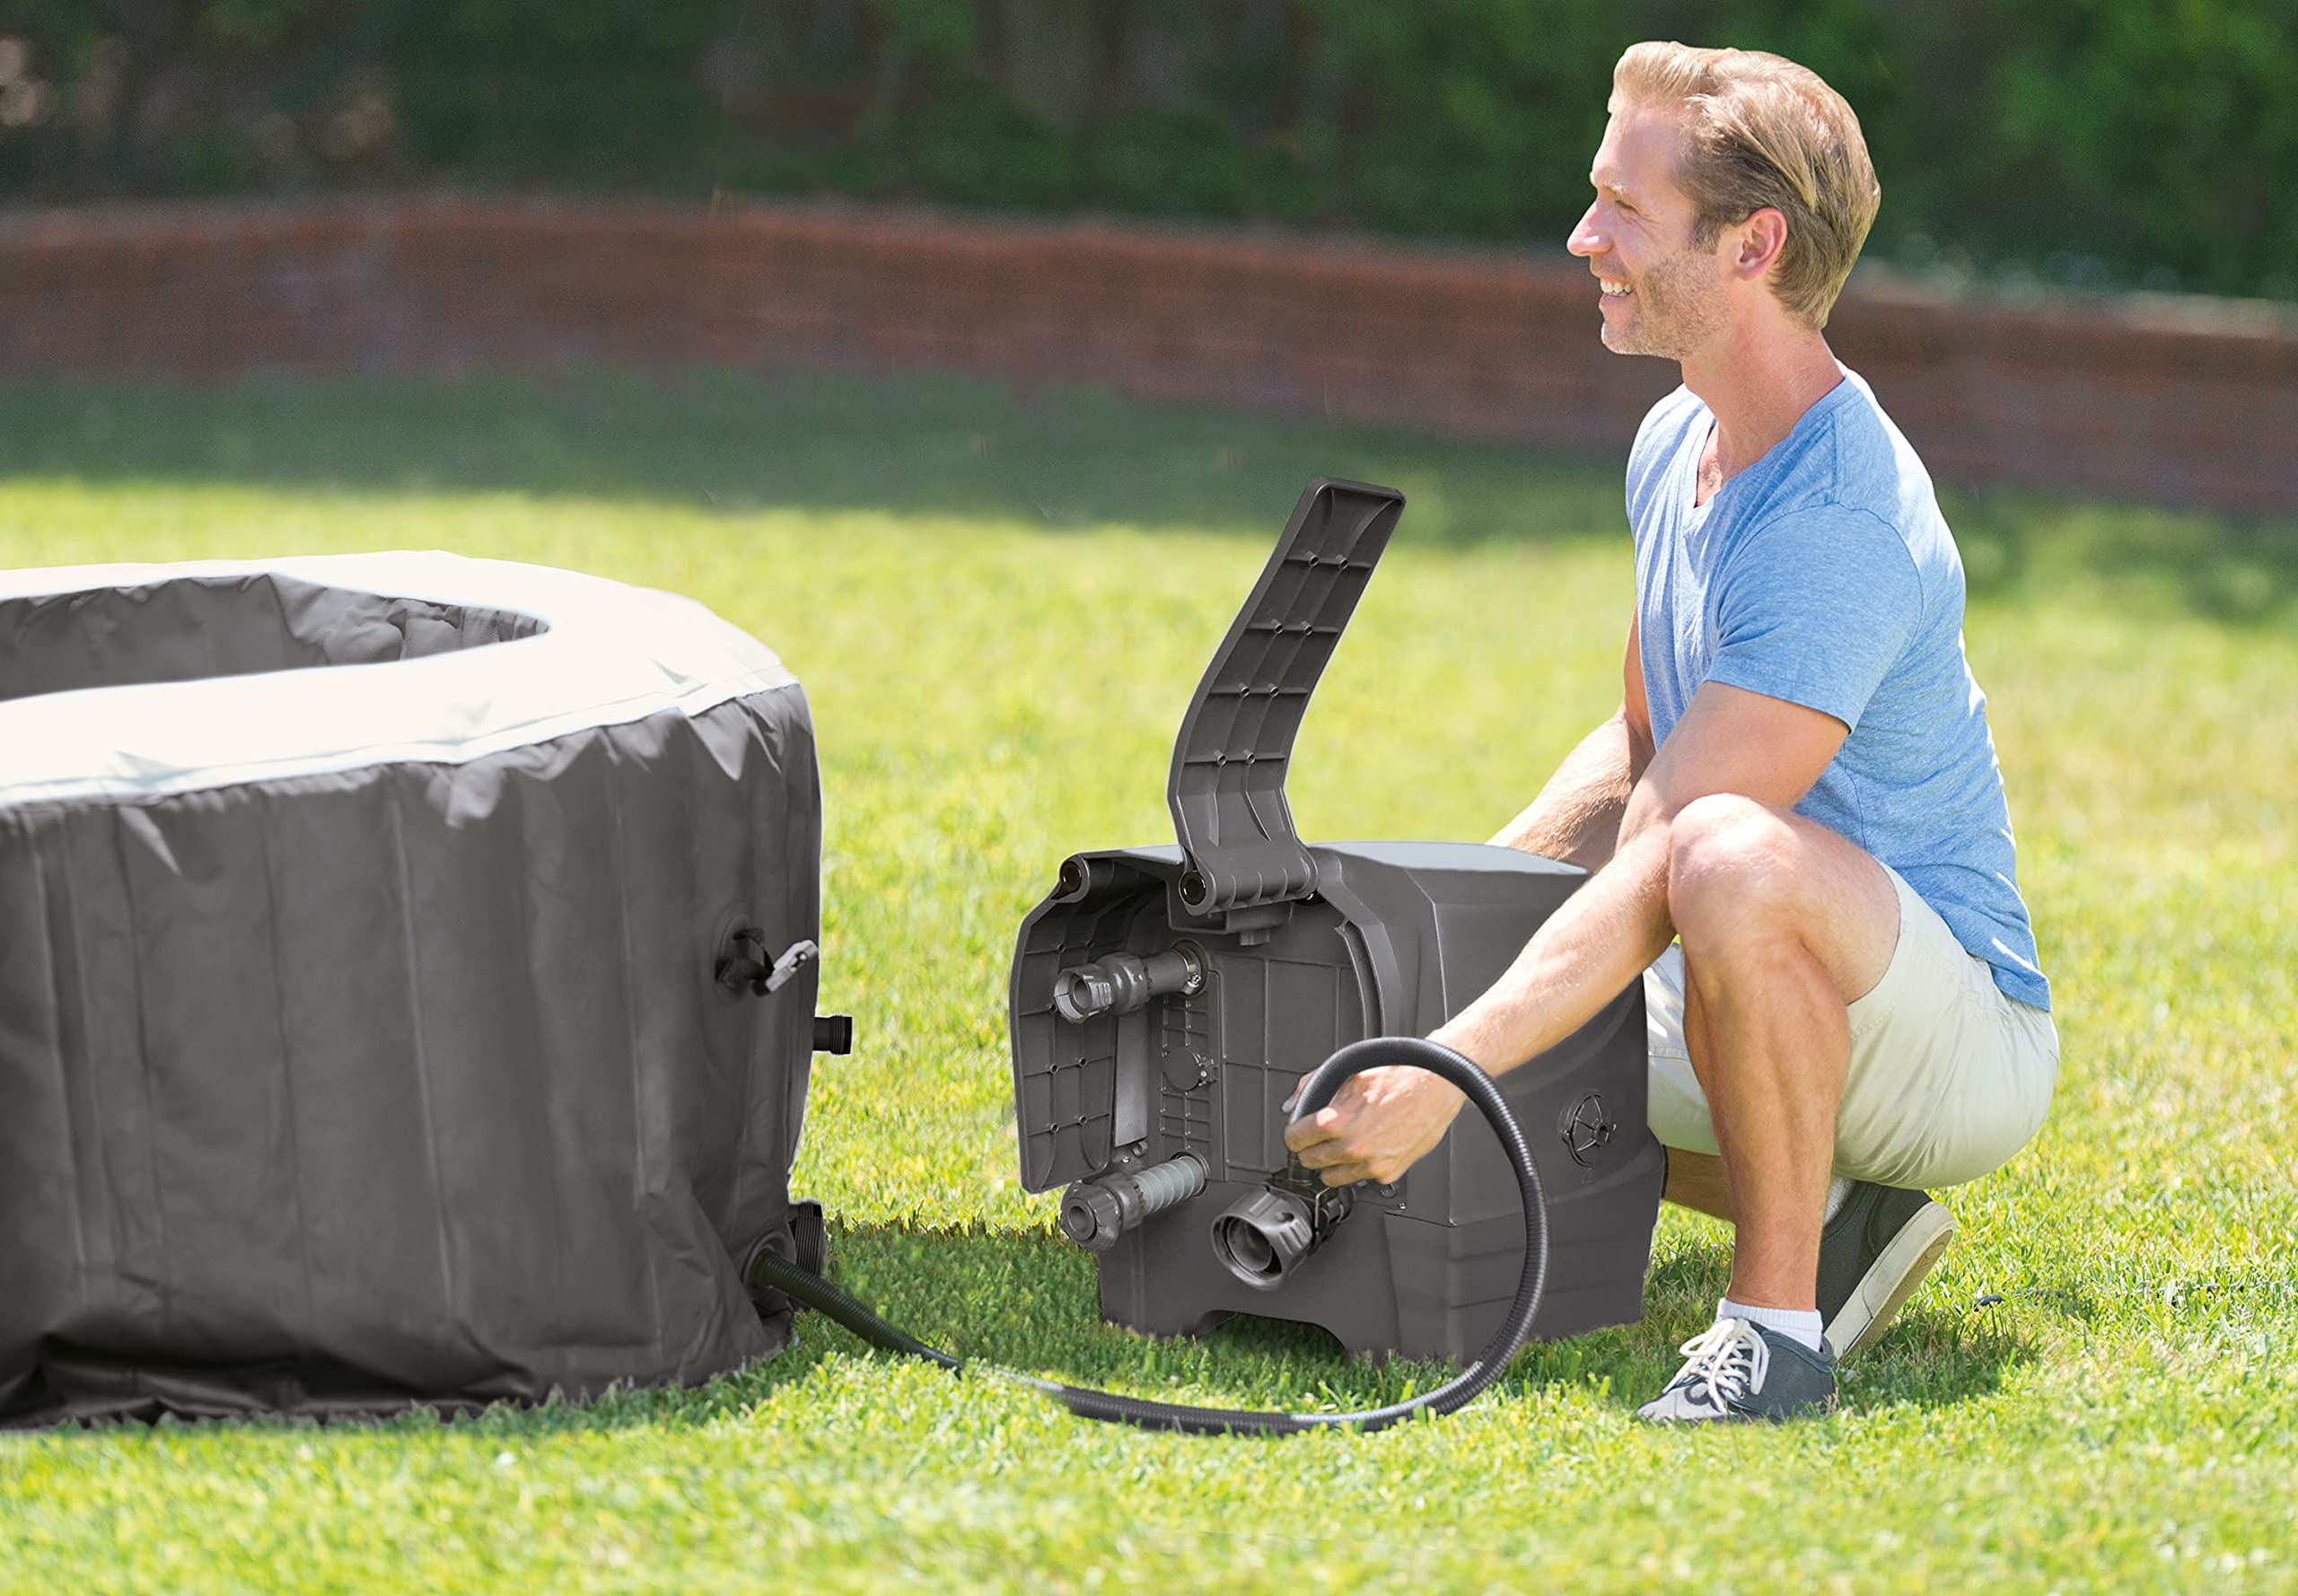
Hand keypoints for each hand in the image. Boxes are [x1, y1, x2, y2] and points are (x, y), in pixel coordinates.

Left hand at [1282, 1063, 1465, 1186]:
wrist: (1436, 1085)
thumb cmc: (1398, 1075)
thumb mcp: (1348, 1071)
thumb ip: (1312, 1087)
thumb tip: (1292, 1105)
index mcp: (1336, 1121)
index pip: (1294, 1141)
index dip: (1295, 1133)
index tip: (1298, 1132)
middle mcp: (1352, 1147)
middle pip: (1309, 1162)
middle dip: (1311, 1148)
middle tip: (1320, 1136)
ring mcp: (1370, 1164)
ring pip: (1330, 1177)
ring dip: (1331, 1162)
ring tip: (1342, 1143)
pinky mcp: (1387, 1173)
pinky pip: (1358, 1179)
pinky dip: (1357, 1167)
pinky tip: (1365, 1147)